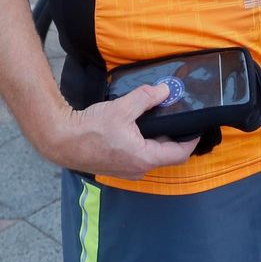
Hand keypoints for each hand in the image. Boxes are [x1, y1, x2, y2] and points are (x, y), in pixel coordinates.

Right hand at [43, 83, 198, 178]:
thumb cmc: (91, 128)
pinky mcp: (117, 167)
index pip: (179, 153)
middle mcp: (139, 170)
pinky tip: (138, 126)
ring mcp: (128, 171)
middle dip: (174, 136)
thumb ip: (146, 98)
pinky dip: (144, 143)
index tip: (198, 126)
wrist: (62, 140)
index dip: (191, 139)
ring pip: (152, 155)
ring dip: (157, 139)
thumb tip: (165, 90)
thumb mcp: (122, 108)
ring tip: (158, 118)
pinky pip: (139, 156)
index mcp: (145, 158)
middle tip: (177, 116)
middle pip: (167, 154)